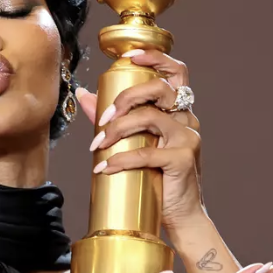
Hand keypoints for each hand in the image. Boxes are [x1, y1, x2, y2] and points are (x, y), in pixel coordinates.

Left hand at [76, 48, 203, 230]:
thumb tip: (84, 94)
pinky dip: (121, 159)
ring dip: (117, 129)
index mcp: (178, 111)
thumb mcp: (135, 143)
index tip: (129, 56)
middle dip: (126, 98)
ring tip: (97, 146)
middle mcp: (187, 119)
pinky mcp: (184, 158)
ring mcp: (188, 138)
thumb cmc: (157, 178)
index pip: (176, 71)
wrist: (179, 215)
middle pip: (160, 88)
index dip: (155, 57)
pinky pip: (147, 152)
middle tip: (103, 119)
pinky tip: (105, 169)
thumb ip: (112, 117)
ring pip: (150, 117)